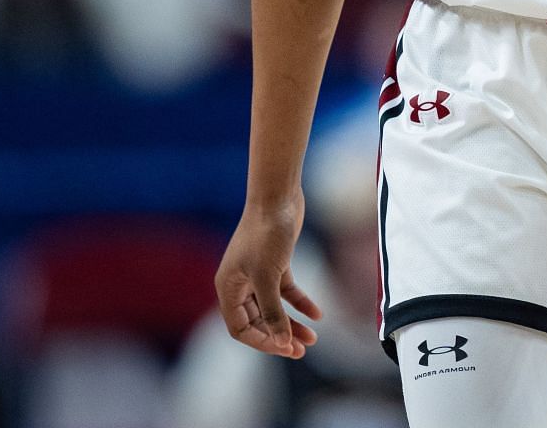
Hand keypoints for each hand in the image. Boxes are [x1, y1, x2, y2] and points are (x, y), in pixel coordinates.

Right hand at [214, 198, 322, 358]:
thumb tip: (281, 343)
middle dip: (279, 335)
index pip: (240, 328)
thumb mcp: (268, 277)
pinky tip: (318, 314)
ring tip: (313, 338)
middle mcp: (239, 284)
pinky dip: (301, 302)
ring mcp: (257, 274)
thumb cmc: (266, 234)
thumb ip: (273, 312)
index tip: (285, 349)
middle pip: (257, 321)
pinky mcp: (275, 264)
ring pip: (273, 308)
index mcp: (228, 288)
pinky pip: (287, 292)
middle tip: (302, 350)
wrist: (278, 197)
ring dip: (291, 323)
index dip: (262, 341)